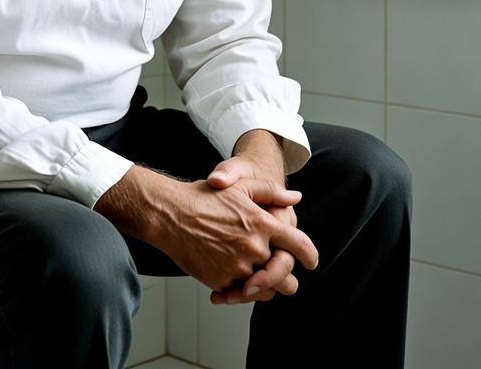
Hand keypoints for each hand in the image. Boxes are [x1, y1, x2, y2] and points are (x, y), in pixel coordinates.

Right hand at [95, 165, 316, 304]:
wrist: (170, 214)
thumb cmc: (204, 197)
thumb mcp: (240, 185)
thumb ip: (271, 191)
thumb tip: (295, 197)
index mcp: (262, 224)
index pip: (300, 246)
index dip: (310, 256)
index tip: (311, 261)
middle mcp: (254, 248)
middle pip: (286, 278)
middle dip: (285, 277)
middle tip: (277, 272)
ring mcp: (238, 267)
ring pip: (264, 291)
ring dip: (262, 286)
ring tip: (252, 274)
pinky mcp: (221, 282)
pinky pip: (240, 295)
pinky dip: (238, 290)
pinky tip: (231, 277)